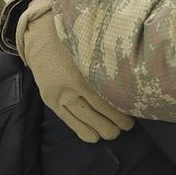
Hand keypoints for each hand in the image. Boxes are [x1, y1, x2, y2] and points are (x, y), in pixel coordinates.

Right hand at [17, 0, 133, 142]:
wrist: (41, 36)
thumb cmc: (74, 39)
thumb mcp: (92, 46)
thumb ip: (106, 62)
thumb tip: (130, 80)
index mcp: (85, 69)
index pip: (106, 97)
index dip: (121, 110)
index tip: (134, 115)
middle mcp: (71, 84)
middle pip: (97, 110)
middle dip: (114, 123)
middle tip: (128, 127)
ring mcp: (59, 94)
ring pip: (83, 118)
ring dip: (100, 129)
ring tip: (114, 134)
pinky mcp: (50, 100)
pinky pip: (67, 120)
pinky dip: (81, 130)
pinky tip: (93, 138)